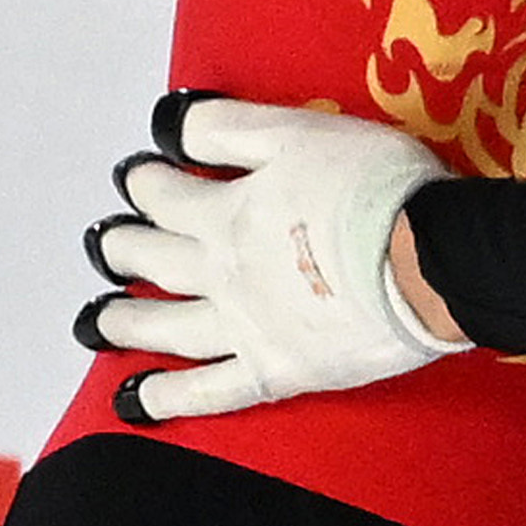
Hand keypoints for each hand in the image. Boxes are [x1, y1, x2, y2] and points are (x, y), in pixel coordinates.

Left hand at [85, 97, 459, 421]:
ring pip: (167, 326)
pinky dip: (167, 397)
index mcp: (228, 214)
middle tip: (104, 243)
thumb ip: (228, 128)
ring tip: (95, 320)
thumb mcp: (301, 133)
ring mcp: (245, 327)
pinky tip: (133, 400)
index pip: (165, 195)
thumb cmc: (379, 190)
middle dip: (124, 247)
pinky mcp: (277, 371)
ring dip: (126, 321)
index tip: (135, 175)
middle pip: (156, 259)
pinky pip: (209, 392)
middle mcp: (223, 273)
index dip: (144, 181)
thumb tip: (167, 125)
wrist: (430, 263)